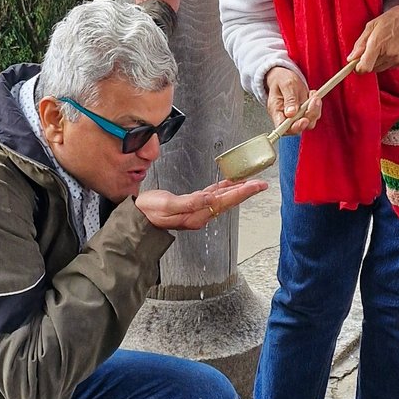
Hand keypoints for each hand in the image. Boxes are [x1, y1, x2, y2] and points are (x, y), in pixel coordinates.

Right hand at [136, 179, 266, 230]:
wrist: (137, 216)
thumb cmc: (149, 211)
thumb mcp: (167, 206)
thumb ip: (189, 203)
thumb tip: (209, 198)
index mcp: (196, 215)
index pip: (224, 202)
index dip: (242, 192)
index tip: (256, 185)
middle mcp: (200, 214)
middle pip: (228, 201)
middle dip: (246, 191)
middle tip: (262, 183)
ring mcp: (197, 210)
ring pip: (222, 198)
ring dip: (237, 190)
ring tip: (251, 182)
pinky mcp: (191, 204)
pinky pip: (212, 195)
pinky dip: (222, 188)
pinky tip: (229, 183)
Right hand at [264, 65, 321, 132]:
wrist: (285, 76)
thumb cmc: (282, 80)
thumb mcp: (286, 84)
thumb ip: (289, 99)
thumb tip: (290, 113)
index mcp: (276, 111)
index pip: (282, 127)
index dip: (294, 127)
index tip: (303, 120)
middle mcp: (285, 117)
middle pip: (297, 128)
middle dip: (308, 117)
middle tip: (313, 102)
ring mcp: (296, 116)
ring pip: (309, 123)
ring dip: (314, 110)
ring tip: (314, 96)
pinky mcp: (304, 113)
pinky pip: (314, 115)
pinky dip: (317, 106)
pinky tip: (313, 95)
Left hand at [349, 0, 398, 74]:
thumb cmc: (396, 17)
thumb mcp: (373, 24)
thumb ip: (361, 43)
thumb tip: (351, 57)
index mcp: (378, 43)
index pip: (364, 67)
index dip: (357, 68)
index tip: (355, 64)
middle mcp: (389, 54)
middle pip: (371, 68)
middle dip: (367, 61)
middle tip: (371, 49)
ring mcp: (398, 59)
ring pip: (380, 68)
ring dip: (377, 61)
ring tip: (383, 46)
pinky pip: (390, 66)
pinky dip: (388, 60)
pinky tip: (392, 48)